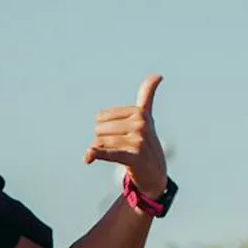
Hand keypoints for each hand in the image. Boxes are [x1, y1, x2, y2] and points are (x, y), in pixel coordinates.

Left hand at [84, 74, 166, 197]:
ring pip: (101, 143)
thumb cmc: (146, 142)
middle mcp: (140, 124)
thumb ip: (147, 96)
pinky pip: (110, 153)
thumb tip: (158, 74)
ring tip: (120, 156)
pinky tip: (89, 156)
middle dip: (103, 141)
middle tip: (120, 148)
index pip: (101, 117)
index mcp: (139, 112)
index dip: (105, 128)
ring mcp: (138, 140)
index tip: (120, 135)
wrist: (156, 173)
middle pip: (99, 130)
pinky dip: (98, 154)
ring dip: (103, 152)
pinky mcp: (134, 157)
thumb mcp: (146, 117)